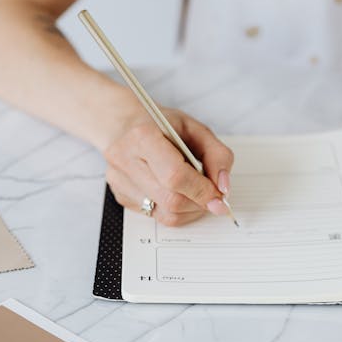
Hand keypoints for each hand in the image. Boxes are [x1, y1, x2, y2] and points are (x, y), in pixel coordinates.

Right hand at [104, 108, 233, 225]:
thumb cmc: (161, 126)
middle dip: (199, 202)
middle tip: (211, 195)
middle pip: (171, 200)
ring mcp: (119, 181)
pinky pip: (156, 216)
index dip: (202, 191)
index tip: (219, 195)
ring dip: (189, 210)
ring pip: (165, 214)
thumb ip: (217, 155)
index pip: (175, 177)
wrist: (124, 125)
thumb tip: (223, 189)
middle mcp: (125, 160)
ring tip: (194, 192)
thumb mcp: (196, 129)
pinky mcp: (120, 196)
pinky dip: (175, 210)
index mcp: (143, 137)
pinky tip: (176, 192)